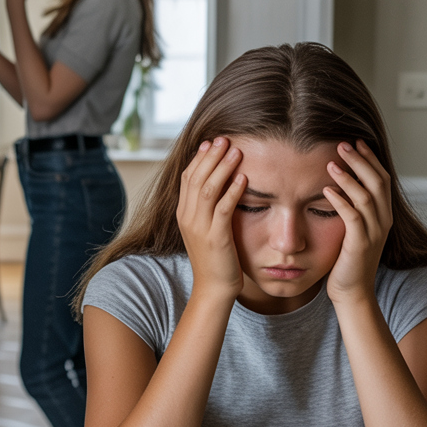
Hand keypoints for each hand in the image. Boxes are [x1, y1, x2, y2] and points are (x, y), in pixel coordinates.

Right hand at [176, 138, 246, 300]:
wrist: (213, 288)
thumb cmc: (215, 258)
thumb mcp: (206, 228)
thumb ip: (208, 207)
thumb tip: (220, 185)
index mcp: (183, 213)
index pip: (187, 177)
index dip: (199, 158)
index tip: (211, 142)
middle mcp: (187, 217)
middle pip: (195, 178)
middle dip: (210, 156)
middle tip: (224, 138)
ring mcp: (199, 227)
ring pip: (207, 188)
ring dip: (222, 167)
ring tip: (236, 151)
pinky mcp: (215, 237)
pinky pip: (222, 208)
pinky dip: (233, 191)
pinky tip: (243, 178)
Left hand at [322, 140, 392, 304]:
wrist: (351, 291)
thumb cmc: (346, 258)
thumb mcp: (352, 229)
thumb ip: (352, 207)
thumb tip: (339, 183)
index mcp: (382, 215)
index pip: (382, 179)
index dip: (370, 159)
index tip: (356, 142)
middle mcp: (383, 221)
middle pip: (377, 182)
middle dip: (361, 161)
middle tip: (343, 144)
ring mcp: (374, 232)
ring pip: (366, 196)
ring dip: (348, 177)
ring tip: (331, 162)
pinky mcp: (360, 244)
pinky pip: (353, 217)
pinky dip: (340, 201)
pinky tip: (326, 190)